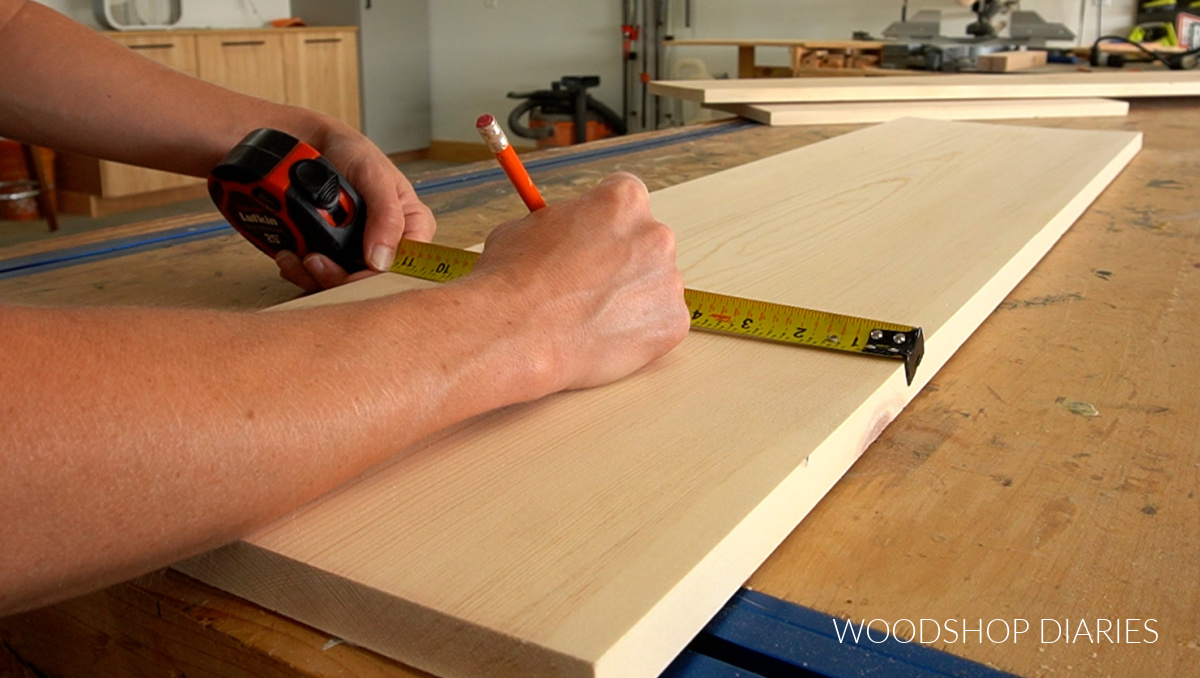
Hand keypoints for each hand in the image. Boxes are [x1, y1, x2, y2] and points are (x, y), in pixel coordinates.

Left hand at [275, 122, 436, 291]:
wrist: (307, 145)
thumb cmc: (351, 153)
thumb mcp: (374, 174)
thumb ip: (386, 214)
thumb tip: (384, 259)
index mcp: (411, 227)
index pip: (406, 268)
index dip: (378, 280)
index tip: (352, 277)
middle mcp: (386, 245)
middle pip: (369, 283)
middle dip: (338, 280)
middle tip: (314, 262)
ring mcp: (356, 253)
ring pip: (340, 286)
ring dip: (313, 278)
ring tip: (296, 257)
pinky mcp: (330, 256)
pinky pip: (317, 278)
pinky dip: (299, 272)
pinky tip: (289, 257)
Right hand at [470, 173, 689, 391]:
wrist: (516, 336)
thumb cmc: (513, 280)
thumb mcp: (528, 227)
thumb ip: (561, 225)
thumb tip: (563, 233)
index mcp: (623, 201)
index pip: (627, 199)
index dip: (604, 222)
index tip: (592, 239)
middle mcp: (655, 235)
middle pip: (646, 243)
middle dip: (621, 261)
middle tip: (586, 285)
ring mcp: (668, 281)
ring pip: (654, 285)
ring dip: (630, 297)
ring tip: (588, 318)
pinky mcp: (672, 323)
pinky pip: (659, 323)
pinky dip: (637, 332)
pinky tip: (601, 337)